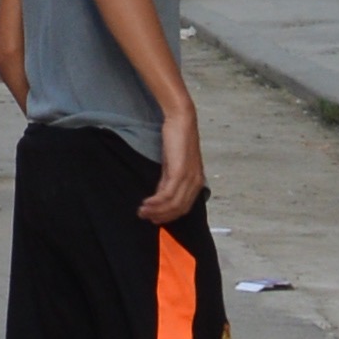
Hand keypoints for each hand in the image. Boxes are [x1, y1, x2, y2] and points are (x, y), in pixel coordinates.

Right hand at [141, 107, 206, 229]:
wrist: (181, 120)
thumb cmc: (177, 139)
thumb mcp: (172, 164)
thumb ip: (168, 180)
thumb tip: (160, 196)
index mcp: (197, 181)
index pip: (184, 207)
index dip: (169, 216)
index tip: (154, 218)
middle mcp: (196, 182)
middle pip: (179, 209)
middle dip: (161, 216)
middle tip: (145, 217)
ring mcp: (189, 178)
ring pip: (173, 204)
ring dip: (156, 210)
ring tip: (142, 212)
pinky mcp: (180, 172)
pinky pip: (168, 194)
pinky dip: (156, 202)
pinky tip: (146, 203)